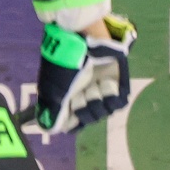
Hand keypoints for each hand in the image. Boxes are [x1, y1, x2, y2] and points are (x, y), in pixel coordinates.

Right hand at [36, 15, 135, 134]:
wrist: (82, 39)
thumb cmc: (65, 64)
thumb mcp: (55, 89)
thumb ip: (54, 112)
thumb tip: (49, 129)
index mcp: (67, 97)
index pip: (73, 121)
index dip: (74, 122)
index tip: (73, 117)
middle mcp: (84, 95)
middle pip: (90, 118)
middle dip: (86, 109)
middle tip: (81, 94)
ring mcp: (101, 89)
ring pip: (105, 111)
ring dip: (99, 100)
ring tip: (94, 85)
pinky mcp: (117, 82)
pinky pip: (119, 102)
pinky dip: (112, 96)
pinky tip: (104, 84)